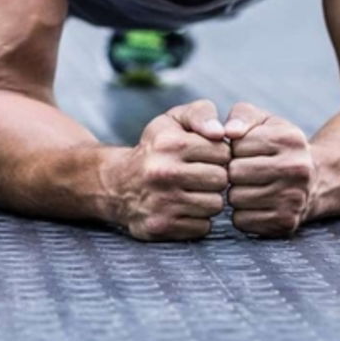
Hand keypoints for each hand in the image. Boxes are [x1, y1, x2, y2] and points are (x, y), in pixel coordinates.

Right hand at [113, 99, 230, 240]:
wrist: (116, 183)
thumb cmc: (155, 148)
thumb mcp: (172, 120)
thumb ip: (201, 113)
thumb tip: (221, 132)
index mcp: (170, 143)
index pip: (223, 153)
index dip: (218, 154)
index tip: (204, 156)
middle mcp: (164, 172)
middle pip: (221, 180)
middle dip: (214, 177)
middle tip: (199, 175)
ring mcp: (162, 202)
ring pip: (214, 205)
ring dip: (207, 199)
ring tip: (191, 191)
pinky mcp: (161, 226)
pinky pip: (202, 227)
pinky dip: (197, 219)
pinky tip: (182, 208)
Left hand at [225, 102, 315, 236]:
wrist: (314, 181)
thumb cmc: (276, 146)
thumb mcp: (263, 121)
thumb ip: (241, 116)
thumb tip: (227, 132)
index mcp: (289, 138)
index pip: (236, 145)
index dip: (234, 148)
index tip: (244, 151)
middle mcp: (297, 168)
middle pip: (235, 173)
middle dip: (232, 171)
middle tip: (243, 171)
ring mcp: (294, 198)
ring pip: (235, 198)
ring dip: (235, 192)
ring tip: (249, 186)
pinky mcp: (286, 223)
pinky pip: (241, 221)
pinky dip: (241, 213)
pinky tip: (254, 203)